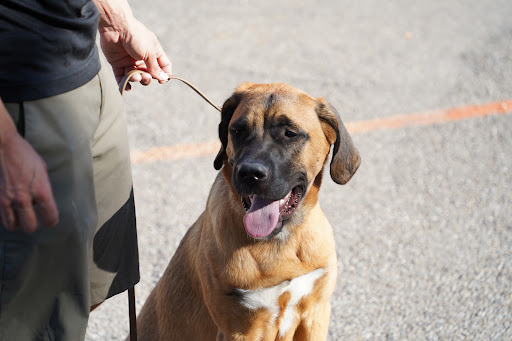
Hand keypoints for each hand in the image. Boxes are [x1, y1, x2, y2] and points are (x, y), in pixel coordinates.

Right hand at [0, 106, 58, 232]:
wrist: (2, 146)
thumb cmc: (23, 154)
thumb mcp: (42, 170)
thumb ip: (43, 187)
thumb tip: (42, 200)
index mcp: (41, 190)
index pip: (50, 217)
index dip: (51, 220)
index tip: (50, 220)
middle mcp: (24, 198)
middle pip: (30, 227)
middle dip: (33, 225)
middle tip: (33, 219)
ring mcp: (6, 199)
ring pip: (12, 226)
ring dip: (17, 222)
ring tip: (19, 215)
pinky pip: (0, 217)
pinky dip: (4, 215)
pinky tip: (8, 207)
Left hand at [98, 15, 172, 90]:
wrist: (116, 27)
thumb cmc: (136, 36)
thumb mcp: (149, 52)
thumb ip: (155, 67)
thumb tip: (163, 78)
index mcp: (153, 51)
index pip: (163, 65)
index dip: (164, 74)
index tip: (162, 81)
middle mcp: (142, 56)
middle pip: (148, 73)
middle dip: (147, 78)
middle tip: (145, 77)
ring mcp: (129, 60)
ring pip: (135, 76)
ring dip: (136, 79)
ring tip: (135, 77)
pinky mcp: (117, 62)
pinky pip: (121, 76)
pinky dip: (124, 83)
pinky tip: (126, 86)